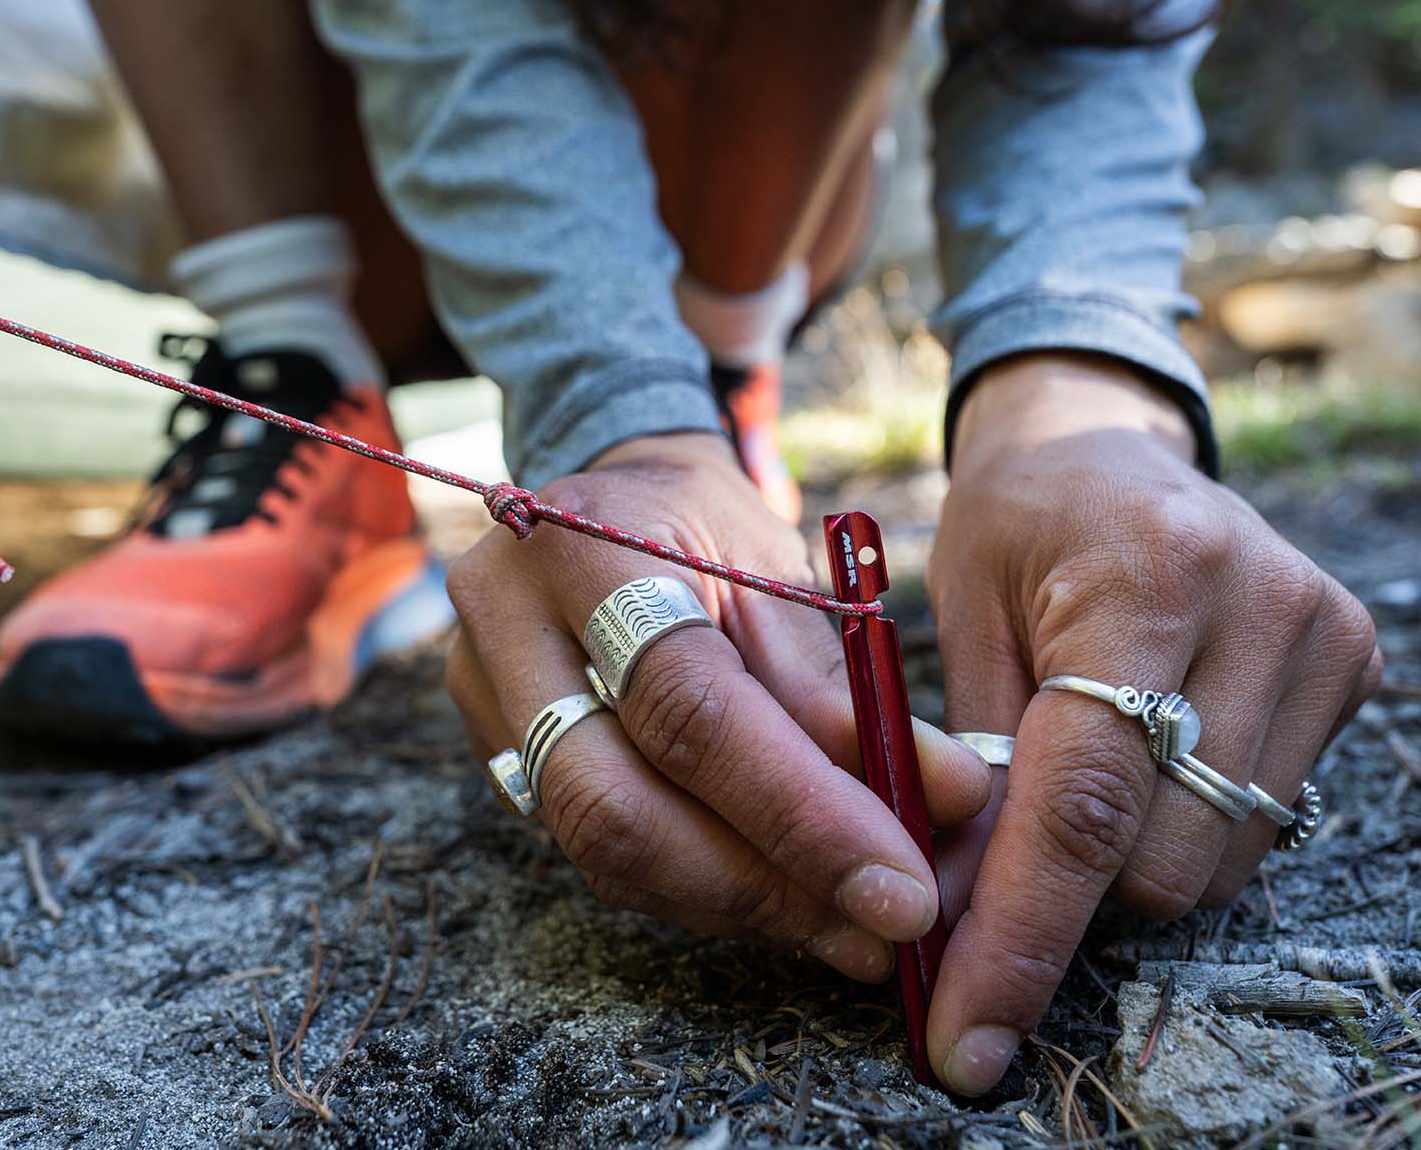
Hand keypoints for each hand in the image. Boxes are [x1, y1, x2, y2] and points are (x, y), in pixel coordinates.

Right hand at [445, 432, 989, 980]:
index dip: (799, 810)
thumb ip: (843, 691)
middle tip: (878, 928)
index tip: (902, 884)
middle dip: (762, 886)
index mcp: (582, 544)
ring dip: (739, 901)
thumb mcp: (781, 572)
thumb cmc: (707, 527)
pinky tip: (777, 889)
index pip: (687, 706)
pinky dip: (699, 884)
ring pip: (603, 849)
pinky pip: (597, 851)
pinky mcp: (495, 750)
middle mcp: (504, 622)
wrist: (612, 498)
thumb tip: (944, 798)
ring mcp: (482, 692)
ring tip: (846, 917)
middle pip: (616, 805)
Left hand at [925, 356, 1381, 1093]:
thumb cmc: (1013, 520)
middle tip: (984, 871)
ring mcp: (1320, 640)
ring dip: (1122, 865)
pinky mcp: (1348, 666)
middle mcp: (1258, 608)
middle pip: (1162, 855)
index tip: (967, 1032)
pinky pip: (1256, 821)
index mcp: (1145, 575)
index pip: (1086, 800)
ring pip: (1218, 859)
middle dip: (1063, 894)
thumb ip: (968, 761)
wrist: (1105, 442)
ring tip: (1063, 789)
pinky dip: (1176, 830)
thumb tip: (959, 915)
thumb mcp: (959, 610)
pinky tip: (1133, 766)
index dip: (1020, 930)